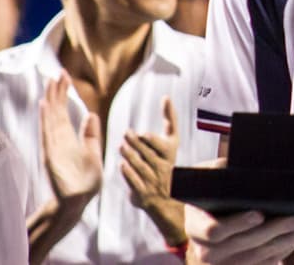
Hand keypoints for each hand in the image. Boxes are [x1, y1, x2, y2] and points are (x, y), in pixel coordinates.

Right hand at [39, 73, 102, 205]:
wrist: (78, 202)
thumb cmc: (86, 180)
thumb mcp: (94, 153)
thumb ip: (91, 135)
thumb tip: (90, 114)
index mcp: (69, 138)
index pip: (64, 112)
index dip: (64, 94)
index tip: (64, 76)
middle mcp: (59, 140)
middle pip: (56, 111)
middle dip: (57, 92)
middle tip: (58, 72)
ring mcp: (54, 147)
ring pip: (52, 119)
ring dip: (51, 100)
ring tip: (51, 83)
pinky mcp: (52, 155)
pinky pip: (48, 134)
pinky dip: (46, 119)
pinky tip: (45, 105)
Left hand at [121, 96, 183, 241]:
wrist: (166, 197)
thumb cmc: (165, 161)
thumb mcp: (171, 141)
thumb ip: (170, 119)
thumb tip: (167, 96)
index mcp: (170, 154)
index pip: (164, 147)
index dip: (153, 141)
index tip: (144, 134)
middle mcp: (163, 167)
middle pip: (150, 155)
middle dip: (137, 145)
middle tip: (126, 134)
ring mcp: (153, 180)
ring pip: (142, 167)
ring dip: (131, 156)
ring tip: (122, 146)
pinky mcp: (143, 192)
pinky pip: (135, 182)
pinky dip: (129, 174)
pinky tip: (122, 165)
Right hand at [185, 165, 293, 264]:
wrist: (209, 214)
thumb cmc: (214, 189)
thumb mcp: (212, 177)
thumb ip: (225, 172)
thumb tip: (250, 166)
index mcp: (195, 225)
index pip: (214, 231)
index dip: (238, 224)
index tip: (259, 213)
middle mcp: (206, 252)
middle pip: (245, 244)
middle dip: (276, 230)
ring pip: (260, 256)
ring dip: (291, 241)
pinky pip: (266, 262)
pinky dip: (288, 248)